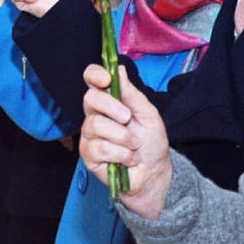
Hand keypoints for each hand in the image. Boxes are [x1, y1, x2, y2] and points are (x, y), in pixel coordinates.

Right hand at [78, 63, 172, 218]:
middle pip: (90, 99)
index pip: (92, 81)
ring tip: (134, 146)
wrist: (154, 173)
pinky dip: (120, 154)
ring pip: (95, 125)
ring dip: (122, 137)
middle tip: (127, 118)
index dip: (94, 75)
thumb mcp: (148, 114)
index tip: (106, 79)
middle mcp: (95, 115)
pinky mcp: (88, 155)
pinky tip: (127, 159)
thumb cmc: (151, 143)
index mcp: (109, 102)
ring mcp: (90, 136)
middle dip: (112, 107)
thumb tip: (119, 69)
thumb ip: (132, 94)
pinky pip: (99, 148)